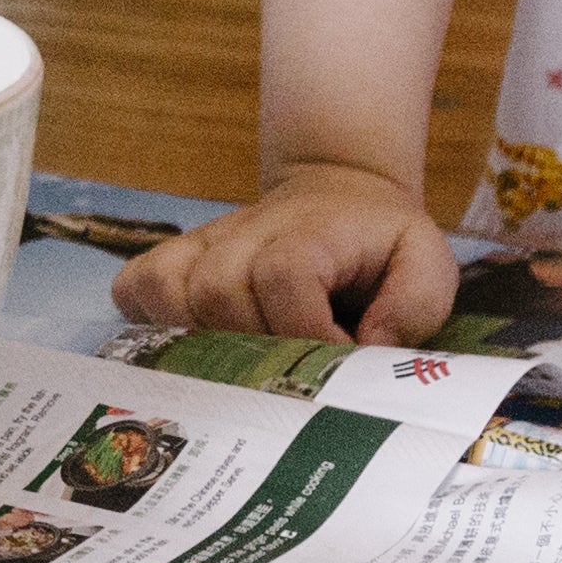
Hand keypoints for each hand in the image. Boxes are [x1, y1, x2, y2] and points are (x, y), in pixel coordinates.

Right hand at [111, 163, 461, 346]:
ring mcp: (204, 244)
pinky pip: (136, 288)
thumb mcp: (425, 262)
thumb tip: (367, 347)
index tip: (336, 355)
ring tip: (243, 360)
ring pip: (170, 291)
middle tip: (290, 366)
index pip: (284, 277)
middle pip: (219, 293)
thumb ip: (415, 303)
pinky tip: (190, 343)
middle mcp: (246, 233)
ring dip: (201, 337)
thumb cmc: (380, 243)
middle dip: (256, 347)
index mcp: (308, 233)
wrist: (338, 196)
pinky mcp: (177, 259)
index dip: (306, 330)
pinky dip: (150, 321)